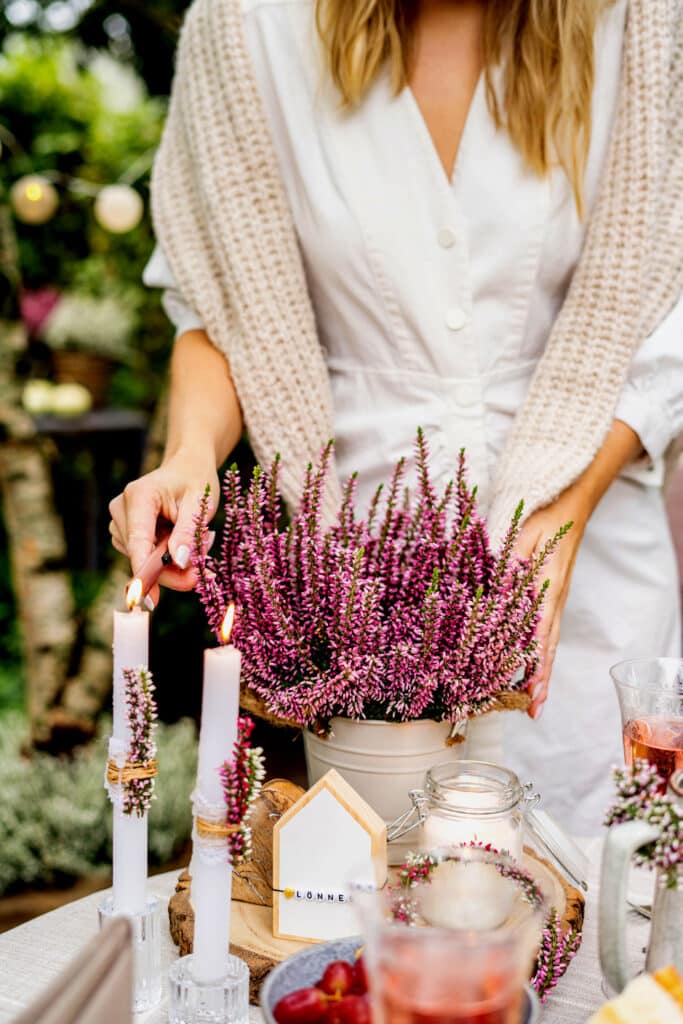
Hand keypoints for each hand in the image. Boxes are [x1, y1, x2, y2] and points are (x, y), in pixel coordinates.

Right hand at [109, 450, 218, 606]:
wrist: (187, 467)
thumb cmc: (195, 480)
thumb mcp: (200, 503)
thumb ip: (188, 532)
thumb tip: (179, 562)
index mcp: (139, 496)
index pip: (138, 542)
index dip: (145, 572)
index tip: (149, 600)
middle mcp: (121, 509)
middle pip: (141, 556)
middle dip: (171, 572)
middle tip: (201, 577)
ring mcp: (120, 522)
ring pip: (143, 561)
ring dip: (172, 565)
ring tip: (199, 545)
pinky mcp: (126, 533)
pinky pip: (145, 558)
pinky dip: (166, 561)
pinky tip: (185, 549)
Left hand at [514, 488, 588, 719]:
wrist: (570, 508)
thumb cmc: (544, 520)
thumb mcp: (524, 536)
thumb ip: (510, 562)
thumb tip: (497, 590)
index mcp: (547, 590)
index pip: (541, 635)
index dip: (535, 664)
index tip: (531, 689)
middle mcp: (554, 602)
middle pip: (548, 648)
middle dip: (541, 681)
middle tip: (533, 711)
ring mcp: (554, 602)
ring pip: (549, 644)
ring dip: (541, 673)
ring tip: (533, 702)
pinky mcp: (552, 599)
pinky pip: (547, 632)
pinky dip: (541, 654)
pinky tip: (531, 668)